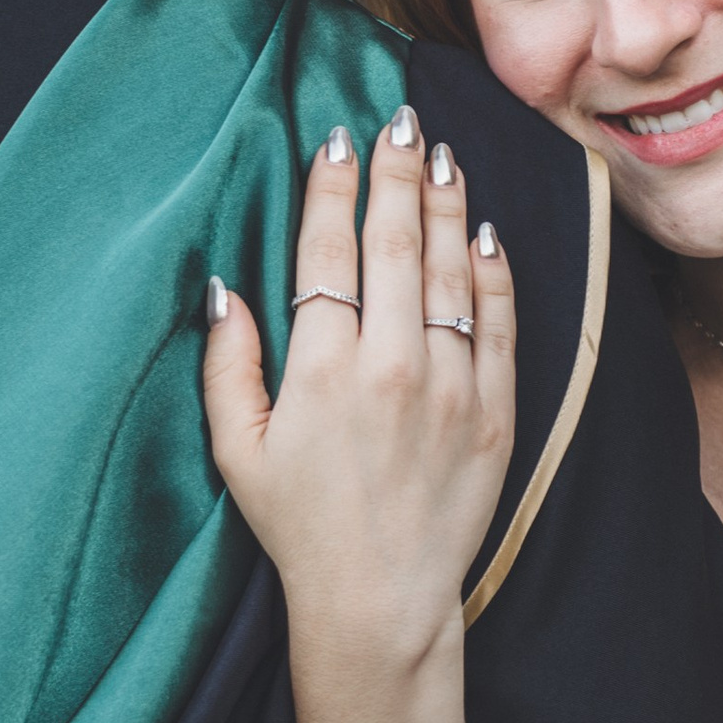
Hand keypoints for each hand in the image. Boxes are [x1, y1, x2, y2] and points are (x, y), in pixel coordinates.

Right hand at [203, 103, 517, 662]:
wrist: (381, 601)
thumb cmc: (298, 526)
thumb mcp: (237, 450)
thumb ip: (227, 364)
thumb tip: (223, 287)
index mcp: (321, 367)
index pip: (328, 251)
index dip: (333, 189)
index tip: (340, 142)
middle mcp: (391, 363)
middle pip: (395, 242)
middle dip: (398, 173)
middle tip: (402, 122)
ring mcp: (452, 385)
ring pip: (451, 270)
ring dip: (448, 206)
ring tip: (443, 156)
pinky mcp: (495, 411)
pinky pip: (499, 322)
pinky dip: (494, 272)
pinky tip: (485, 232)